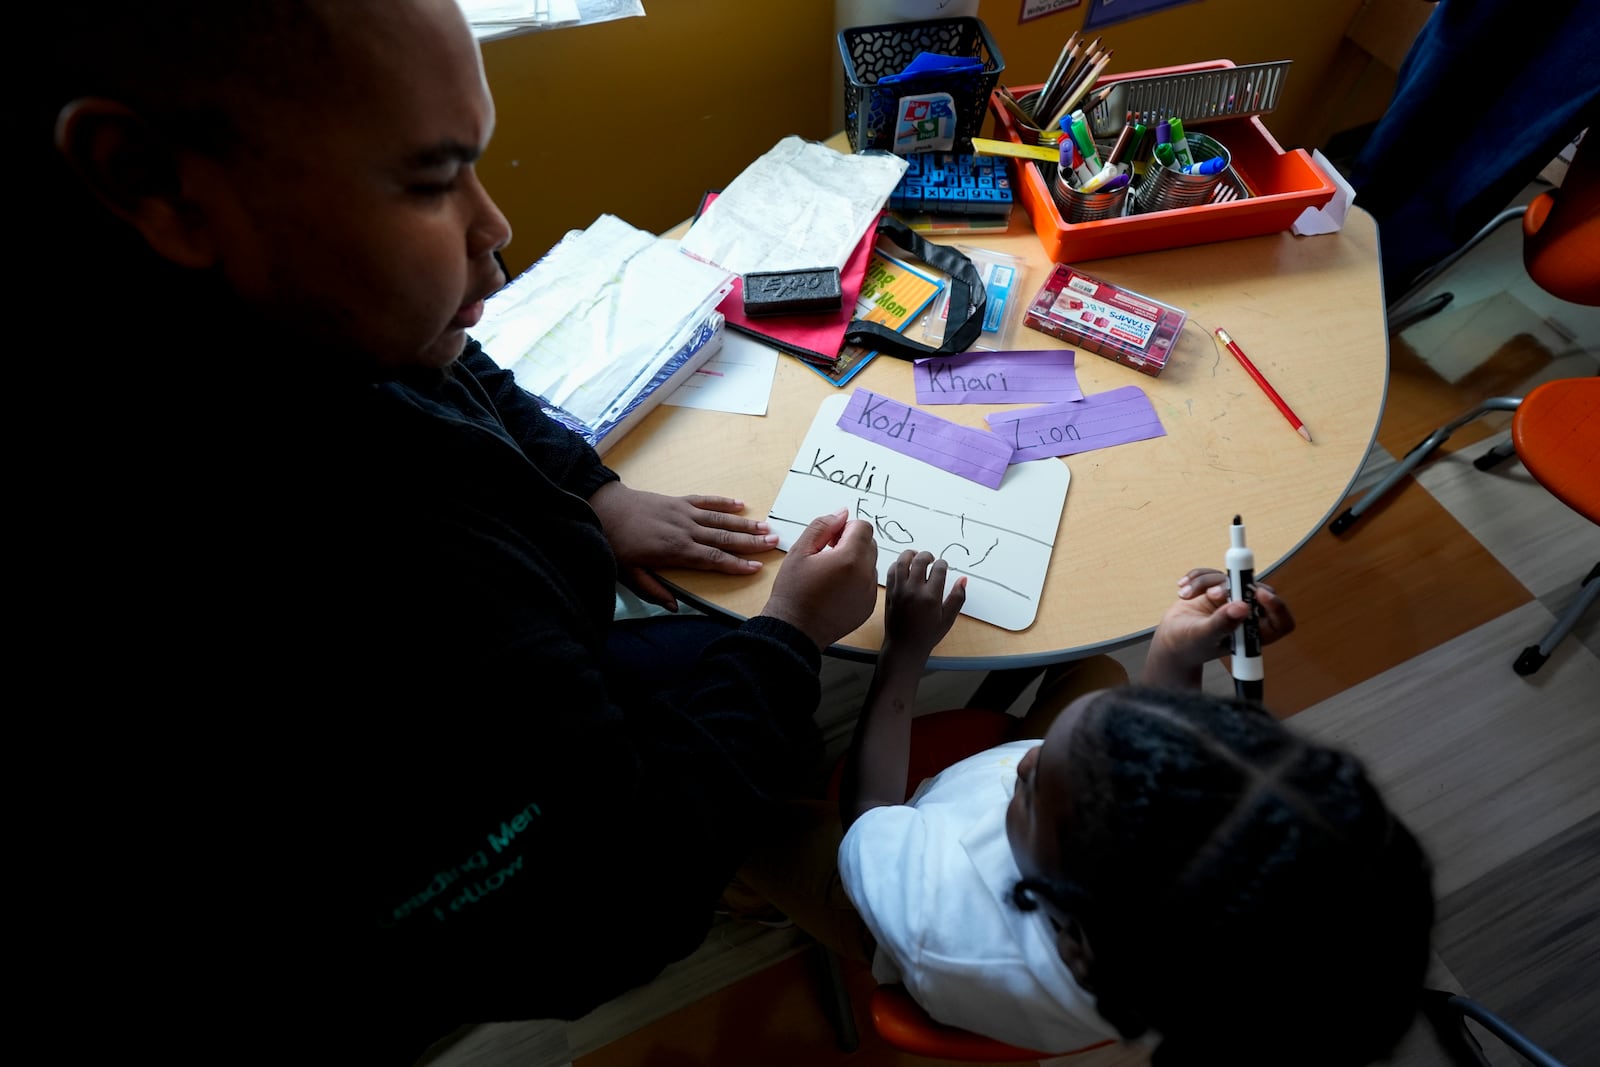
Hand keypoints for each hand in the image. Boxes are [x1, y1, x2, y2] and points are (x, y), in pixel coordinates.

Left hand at [588, 482, 779, 610]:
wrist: (604, 509)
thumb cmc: (616, 544)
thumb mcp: (629, 574)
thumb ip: (653, 591)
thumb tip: (675, 608)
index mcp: (676, 551)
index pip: (712, 560)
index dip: (735, 565)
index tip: (756, 568)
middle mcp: (685, 530)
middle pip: (723, 538)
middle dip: (750, 543)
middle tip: (773, 543)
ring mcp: (683, 513)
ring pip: (720, 520)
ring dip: (744, 524)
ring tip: (766, 527)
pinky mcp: (679, 501)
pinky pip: (706, 501)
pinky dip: (724, 503)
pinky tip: (741, 505)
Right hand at [760, 509, 878, 652]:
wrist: (795, 629)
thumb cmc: (793, 591)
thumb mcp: (800, 551)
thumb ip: (822, 526)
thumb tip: (842, 514)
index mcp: (850, 559)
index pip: (863, 527)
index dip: (845, 528)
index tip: (829, 541)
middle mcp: (865, 576)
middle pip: (870, 544)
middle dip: (851, 543)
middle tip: (827, 555)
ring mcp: (869, 593)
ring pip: (870, 564)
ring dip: (855, 562)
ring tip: (830, 574)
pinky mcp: (868, 607)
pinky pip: (869, 583)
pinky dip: (856, 581)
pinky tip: (835, 590)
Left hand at [883, 550, 966, 661]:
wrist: (904, 646)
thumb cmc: (928, 634)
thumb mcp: (948, 618)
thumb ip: (957, 597)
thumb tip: (963, 579)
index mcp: (930, 596)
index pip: (938, 568)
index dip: (943, 564)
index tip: (943, 567)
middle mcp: (913, 590)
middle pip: (919, 560)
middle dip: (928, 555)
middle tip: (931, 559)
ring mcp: (899, 590)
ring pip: (902, 561)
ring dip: (910, 555)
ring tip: (916, 557)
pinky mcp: (889, 592)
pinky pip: (891, 571)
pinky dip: (897, 564)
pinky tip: (904, 567)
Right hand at [1141, 567, 1295, 688]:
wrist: (1171, 639)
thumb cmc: (1189, 646)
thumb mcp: (1203, 637)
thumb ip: (1222, 624)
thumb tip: (1241, 608)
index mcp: (1252, 635)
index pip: (1281, 621)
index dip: (1276, 606)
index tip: (1258, 594)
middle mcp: (1247, 616)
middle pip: (1257, 591)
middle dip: (1233, 587)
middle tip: (1212, 591)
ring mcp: (1234, 600)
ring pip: (1233, 578)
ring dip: (1206, 582)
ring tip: (1187, 595)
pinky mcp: (1220, 588)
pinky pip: (1215, 573)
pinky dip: (1198, 578)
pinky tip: (1184, 589)